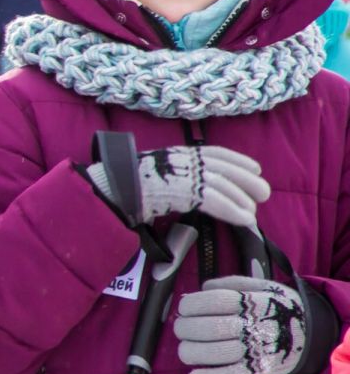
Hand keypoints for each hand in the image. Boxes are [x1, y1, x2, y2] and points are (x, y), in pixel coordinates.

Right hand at [85, 145, 268, 228]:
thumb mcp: (155, 176)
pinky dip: (233, 210)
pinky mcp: (183, 191)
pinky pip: (215, 201)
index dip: (237, 160)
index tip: (255, 168)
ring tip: (253, 214)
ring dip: (242, 199)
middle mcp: (183, 160)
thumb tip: (192, 192)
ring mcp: (183, 174)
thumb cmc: (127, 188)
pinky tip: (245, 220)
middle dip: (247, 180)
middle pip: (224, 167)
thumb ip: (175, 179)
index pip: (214, 153)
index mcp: (178, 155)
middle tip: (264, 193)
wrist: (109, 191)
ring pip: (223, 184)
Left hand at [175, 275, 333, 373]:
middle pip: (208, 328)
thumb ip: (232, 284)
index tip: (185, 308)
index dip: (191, 305)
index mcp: (252, 303)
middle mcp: (253, 327)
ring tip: (187, 348)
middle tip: (182, 329)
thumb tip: (203, 286)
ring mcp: (254, 351)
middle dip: (185, 328)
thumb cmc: (277, 309)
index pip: (212, 301)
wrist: (310, 337)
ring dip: (190, 351)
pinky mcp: (255, 373)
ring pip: (211, 353)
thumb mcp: (261, 287)